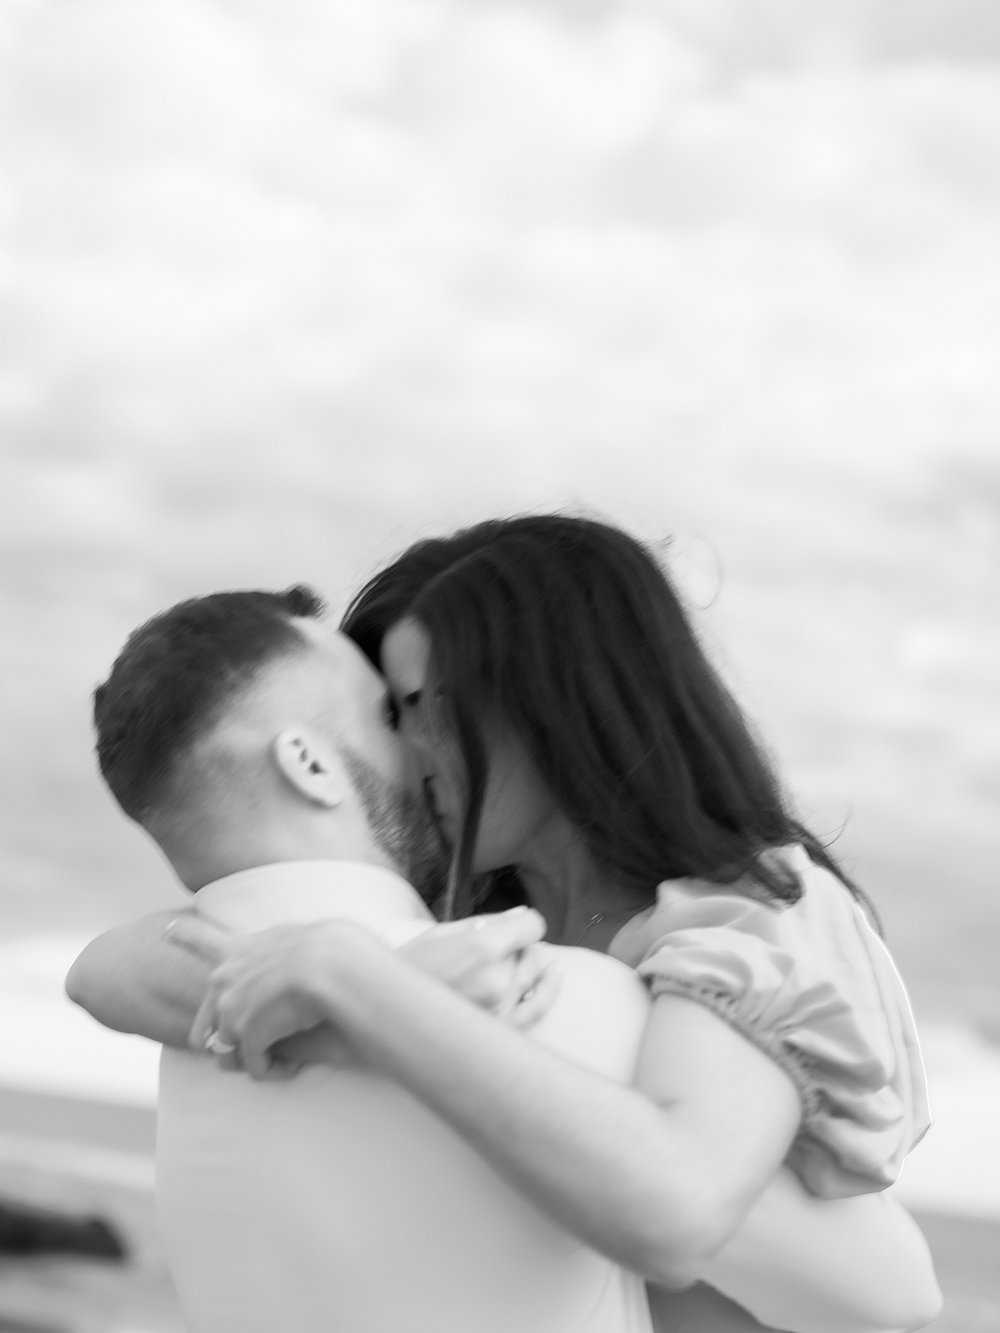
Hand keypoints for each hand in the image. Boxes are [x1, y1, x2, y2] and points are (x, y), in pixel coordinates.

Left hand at [172, 918, 363, 1079]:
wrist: (327, 965)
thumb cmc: (321, 947)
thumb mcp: (292, 937)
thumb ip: (276, 948)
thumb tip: (285, 954)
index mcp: (236, 949)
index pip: (200, 937)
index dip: (182, 934)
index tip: (166, 930)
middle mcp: (223, 980)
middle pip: (203, 1027)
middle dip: (222, 1043)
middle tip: (252, 1049)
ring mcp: (230, 1009)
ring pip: (227, 1051)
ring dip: (252, 1058)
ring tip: (279, 1058)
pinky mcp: (246, 1035)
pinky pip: (255, 1066)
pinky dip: (273, 1070)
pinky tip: (291, 1066)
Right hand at [399, 908, 558, 1028]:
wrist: (382, 1013)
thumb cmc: (406, 968)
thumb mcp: (441, 933)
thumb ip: (486, 923)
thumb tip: (520, 914)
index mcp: (482, 948)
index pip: (532, 926)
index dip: (526, 922)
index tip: (519, 924)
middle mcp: (497, 980)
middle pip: (530, 951)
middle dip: (518, 945)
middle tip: (496, 946)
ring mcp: (500, 1010)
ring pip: (532, 977)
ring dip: (526, 965)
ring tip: (511, 960)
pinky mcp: (497, 1033)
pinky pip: (535, 1010)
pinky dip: (548, 990)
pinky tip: (554, 975)